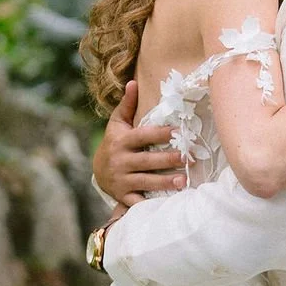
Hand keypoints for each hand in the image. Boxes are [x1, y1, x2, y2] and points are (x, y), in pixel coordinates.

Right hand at [93, 80, 186, 204]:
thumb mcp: (117, 123)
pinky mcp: (123, 195)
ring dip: (164, 182)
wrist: (97, 171)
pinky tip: (168, 202)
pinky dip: (150, 203)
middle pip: (147, 160)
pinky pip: (137, 201)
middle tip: (188, 158)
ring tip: (183, 180)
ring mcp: (121, 180)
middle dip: (168, 160)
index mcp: (121, 141)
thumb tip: (133, 82)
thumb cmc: (114, 142)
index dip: (161, 133)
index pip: (143, 136)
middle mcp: (120, 160)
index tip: (179, 131)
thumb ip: (127, 105)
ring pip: (145, 181)